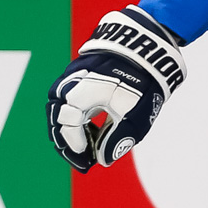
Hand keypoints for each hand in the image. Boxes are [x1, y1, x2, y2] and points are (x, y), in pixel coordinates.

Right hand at [45, 6, 186, 172]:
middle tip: (82, 160)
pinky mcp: (81, 73)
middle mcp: (69, 84)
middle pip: (58, 118)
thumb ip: (118, 140)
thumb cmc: (142, 81)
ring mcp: (73, 77)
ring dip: (72, 130)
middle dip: (68, 142)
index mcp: (77, 94)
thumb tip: (103, 159)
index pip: (67, 127)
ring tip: (87, 147)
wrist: (148, 45)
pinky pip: (71, 99)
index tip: (88, 162)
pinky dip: (79, 117)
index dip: (75, 147)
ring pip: (62, 108)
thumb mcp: (135, 115)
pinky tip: (93, 129)